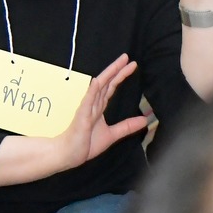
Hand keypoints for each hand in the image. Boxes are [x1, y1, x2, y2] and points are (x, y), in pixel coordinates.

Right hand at [49, 53, 147, 172]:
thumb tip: (144, 120)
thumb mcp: (112, 134)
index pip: (111, 87)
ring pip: (98, 87)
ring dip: (108, 74)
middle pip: (107, 83)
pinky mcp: (81, 115)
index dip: (121, 76)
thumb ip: (126, 126)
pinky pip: (87, 100)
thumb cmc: (85, 145)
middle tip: (127, 57)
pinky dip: (93, 90)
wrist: (68, 155)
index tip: (132, 65)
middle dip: (117, 69)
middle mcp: (93, 104)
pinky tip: (98, 81)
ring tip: (118, 63)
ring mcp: (87, 108)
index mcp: (99, 108)